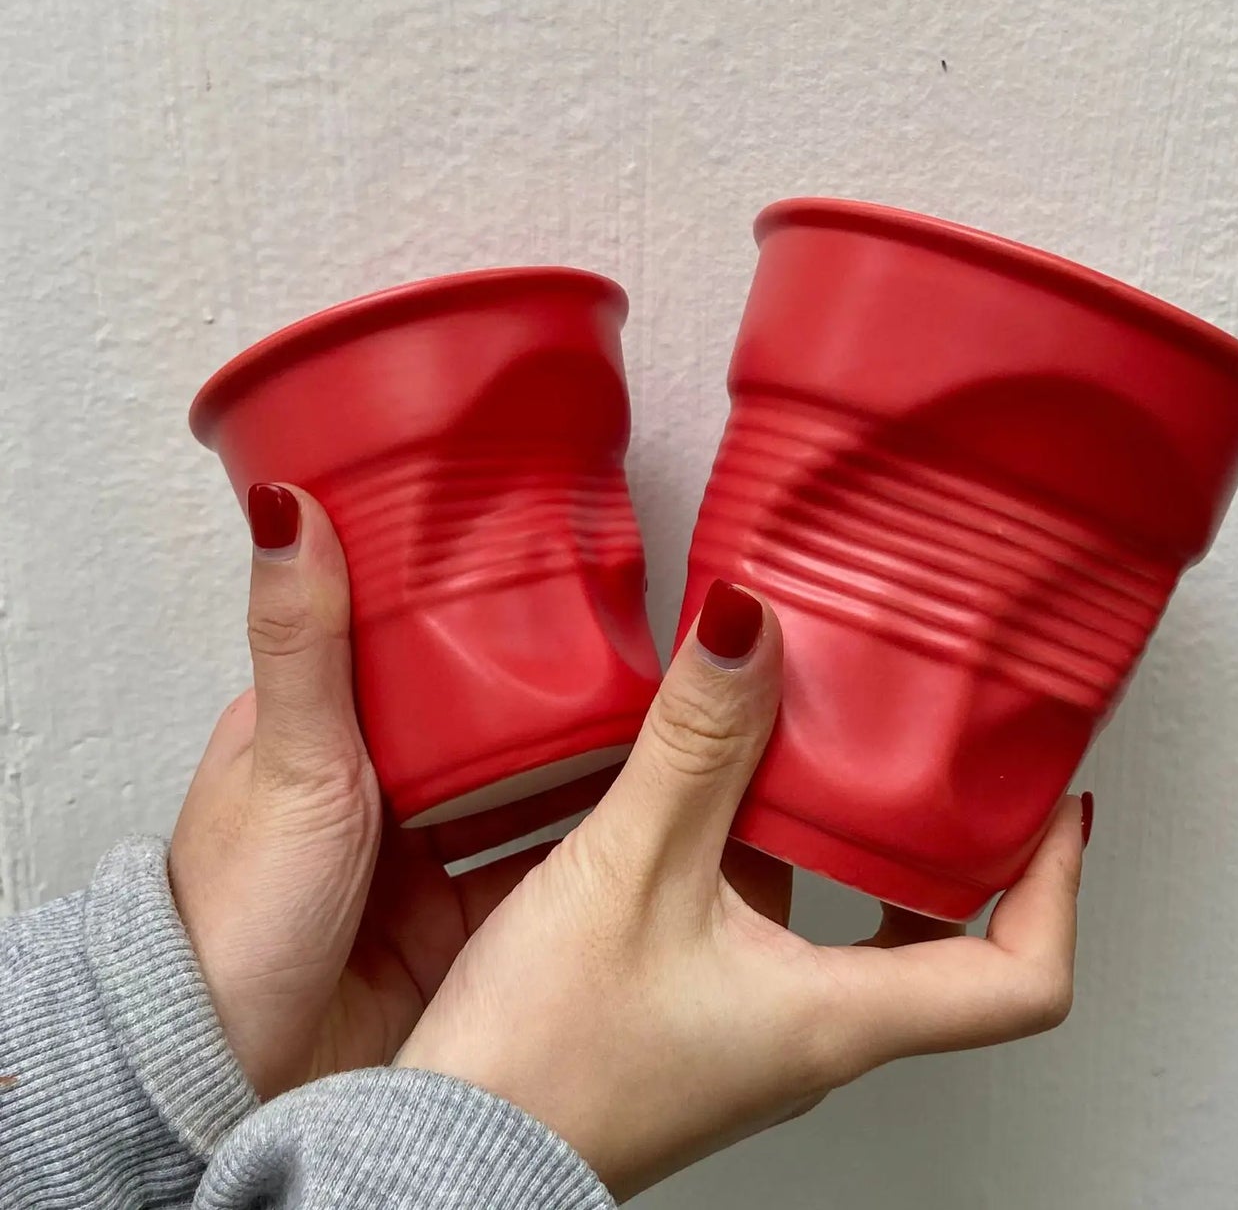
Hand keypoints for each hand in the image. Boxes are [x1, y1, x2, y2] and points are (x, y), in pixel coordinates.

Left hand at [170, 484, 610, 1098]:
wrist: (235, 1072)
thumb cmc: (237, 913)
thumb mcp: (291, 756)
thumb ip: (305, 638)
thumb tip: (289, 503)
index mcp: (329, 724)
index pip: (414, 638)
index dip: (478, 604)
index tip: (552, 567)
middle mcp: (382, 781)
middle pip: (484, 713)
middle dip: (553, 687)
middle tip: (638, 651)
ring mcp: (425, 851)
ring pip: (523, 787)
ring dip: (581, 765)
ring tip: (663, 723)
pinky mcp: (461, 915)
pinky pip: (541, 861)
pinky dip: (586, 841)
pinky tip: (643, 815)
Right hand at [397, 582, 1085, 1200]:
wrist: (440, 1156)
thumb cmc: (540, 1064)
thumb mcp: (629, 872)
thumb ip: (693, 746)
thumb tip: (749, 631)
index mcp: (834, 1017)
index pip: (1019, 979)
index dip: (1059, 883)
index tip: (1057, 800)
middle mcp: (810, 1030)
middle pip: (939, 938)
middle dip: (952, 838)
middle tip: (946, 750)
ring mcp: (753, 1022)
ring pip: (840, 917)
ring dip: (846, 829)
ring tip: (827, 735)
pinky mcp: (696, 1006)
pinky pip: (764, 917)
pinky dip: (765, 845)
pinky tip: (713, 785)